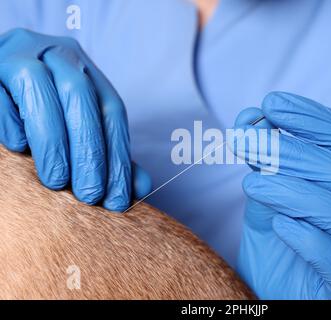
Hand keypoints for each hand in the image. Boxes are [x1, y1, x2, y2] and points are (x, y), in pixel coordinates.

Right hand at [0, 28, 150, 210]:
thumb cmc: (42, 109)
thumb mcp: (78, 127)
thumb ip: (107, 153)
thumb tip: (140, 187)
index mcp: (87, 71)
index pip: (111, 110)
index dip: (118, 155)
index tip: (118, 197)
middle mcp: (58, 56)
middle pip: (80, 96)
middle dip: (89, 150)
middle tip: (89, 195)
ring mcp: (20, 54)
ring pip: (38, 87)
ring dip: (52, 140)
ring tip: (56, 182)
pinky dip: (10, 120)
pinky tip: (19, 147)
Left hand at [233, 92, 330, 298]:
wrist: (272, 282)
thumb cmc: (277, 228)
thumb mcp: (266, 184)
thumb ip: (263, 154)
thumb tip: (250, 118)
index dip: (313, 118)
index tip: (271, 104)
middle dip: (289, 151)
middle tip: (244, 141)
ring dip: (292, 193)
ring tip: (252, 184)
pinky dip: (307, 238)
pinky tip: (279, 224)